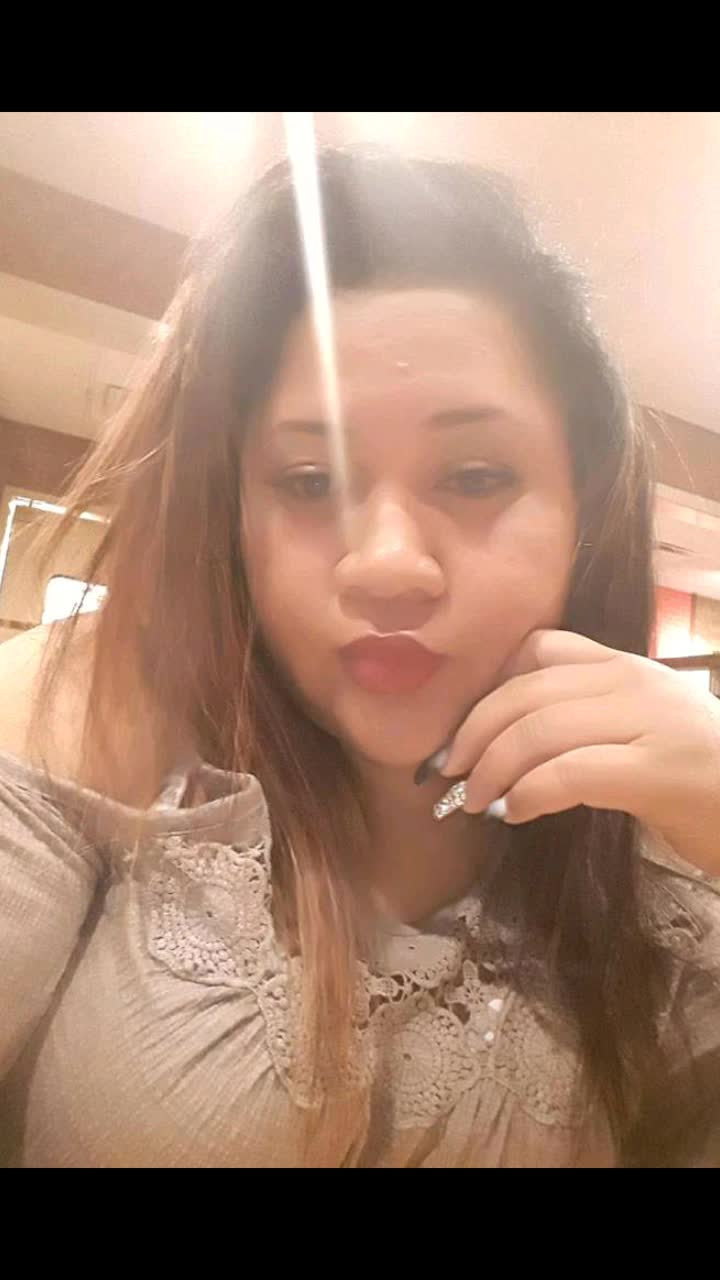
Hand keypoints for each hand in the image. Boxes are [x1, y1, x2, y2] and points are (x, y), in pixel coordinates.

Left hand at [440, 629, 719, 876]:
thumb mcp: (643, 737)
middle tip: (446, 774)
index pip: (540, 651)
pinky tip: (515, 813)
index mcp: (629, 668)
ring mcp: (652, 721)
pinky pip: (570, 772)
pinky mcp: (661, 770)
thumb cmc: (707, 787)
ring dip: (491, 768)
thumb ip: (590, 723)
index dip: (487, 690)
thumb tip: (509, 744)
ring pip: (539, 728)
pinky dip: (529, 793)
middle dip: (472, 734)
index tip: (460, 733)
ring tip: (474, 800)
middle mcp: (637, 682)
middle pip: (525, 691)